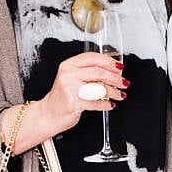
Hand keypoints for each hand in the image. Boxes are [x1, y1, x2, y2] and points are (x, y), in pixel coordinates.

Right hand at [1, 53, 128, 150]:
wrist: (48, 114)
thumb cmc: (62, 97)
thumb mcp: (71, 78)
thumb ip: (87, 72)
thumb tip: (112, 71)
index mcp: (68, 65)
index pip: (92, 58)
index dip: (109, 61)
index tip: (119, 67)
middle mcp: (68, 75)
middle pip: (98, 72)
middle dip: (115, 78)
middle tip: (123, 82)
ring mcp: (70, 89)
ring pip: (99, 87)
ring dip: (113, 92)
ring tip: (120, 95)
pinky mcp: (73, 103)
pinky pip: (95, 103)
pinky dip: (106, 104)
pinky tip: (110, 105)